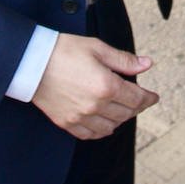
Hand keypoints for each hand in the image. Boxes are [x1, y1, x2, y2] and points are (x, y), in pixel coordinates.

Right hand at [32, 34, 157, 139]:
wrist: (31, 62)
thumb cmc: (64, 51)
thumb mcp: (98, 48)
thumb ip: (124, 60)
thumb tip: (147, 64)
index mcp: (106, 85)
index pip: (137, 99)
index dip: (148, 99)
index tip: (153, 97)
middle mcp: (95, 105)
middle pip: (126, 114)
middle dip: (136, 107)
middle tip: (139, 100)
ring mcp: (80, 117)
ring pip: (111, 126)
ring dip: (121, 119)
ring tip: (122, 109)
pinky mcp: (66, 122)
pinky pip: (91, 135)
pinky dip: (102, 130)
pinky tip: (105, 123)